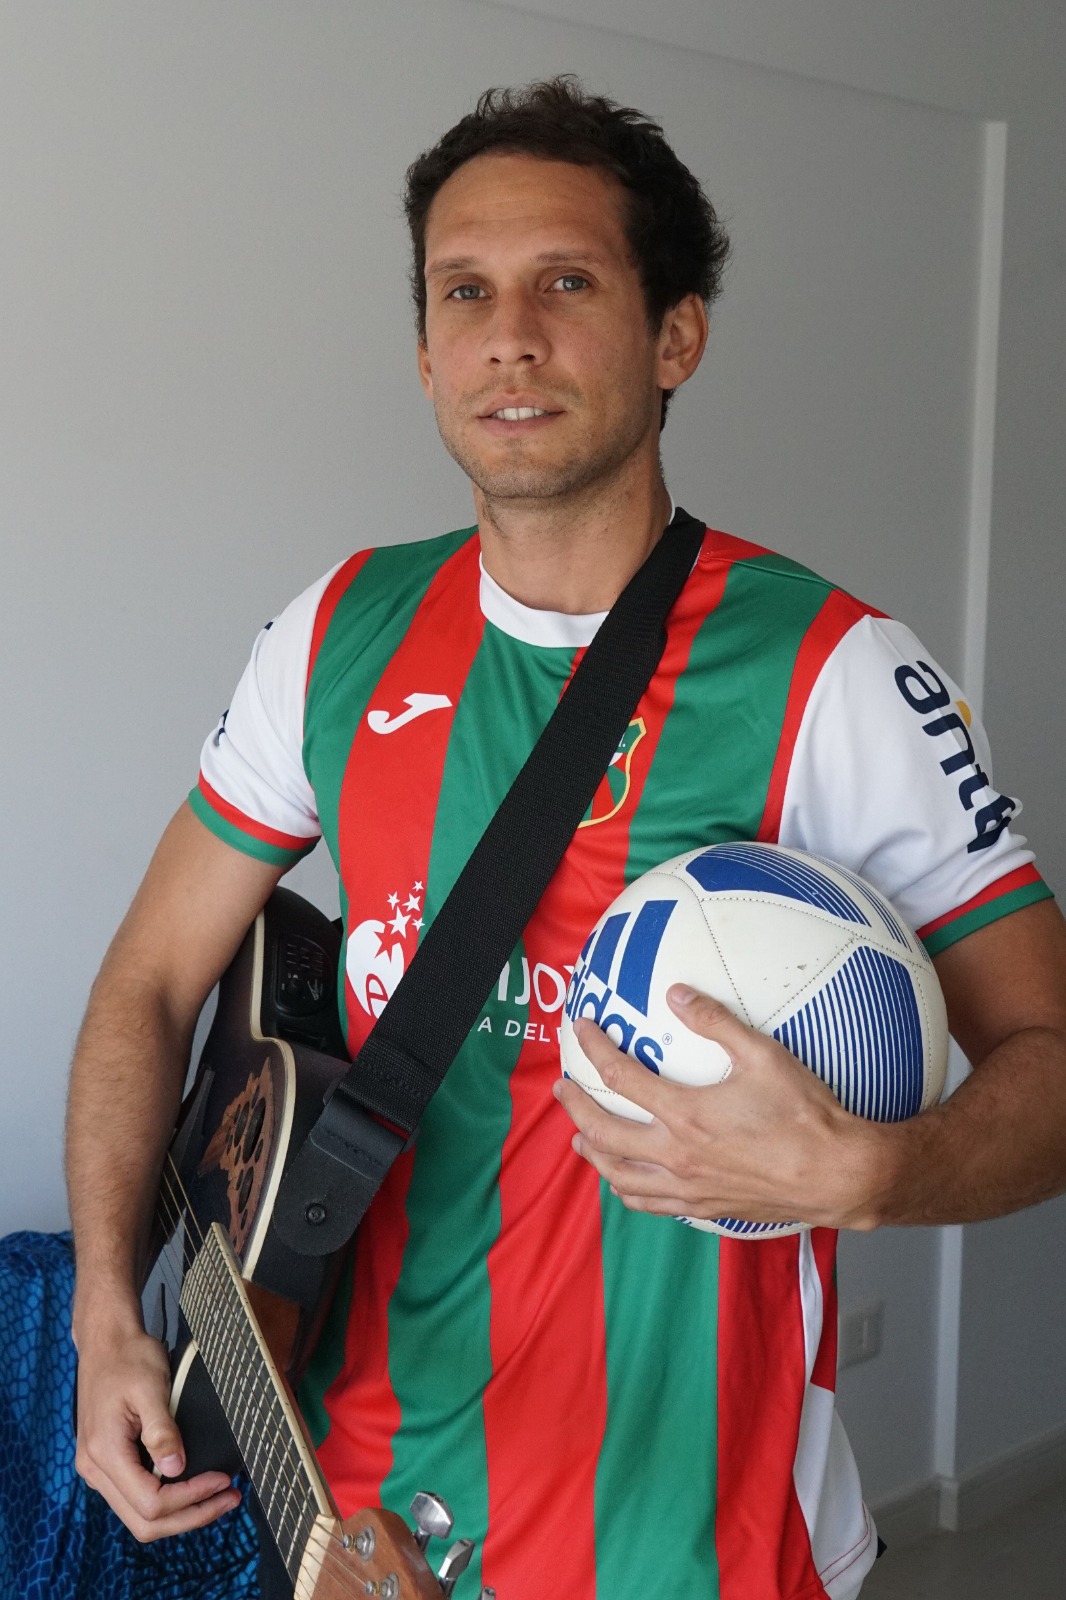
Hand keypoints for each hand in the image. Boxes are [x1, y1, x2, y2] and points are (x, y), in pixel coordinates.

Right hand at [74, 1318, 241, 1540]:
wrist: (105, 1341)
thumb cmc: (129, 1358)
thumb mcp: (150, 1387)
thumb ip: (162, 1430)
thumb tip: (176, 1469)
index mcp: (104, 1453)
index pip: (150, 1502)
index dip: (190, 1498)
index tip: (222, 1480)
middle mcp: (95, 1470)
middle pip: (144, 1522)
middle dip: (190, 1516)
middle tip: (229, 1499)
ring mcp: (98, 1469)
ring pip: (139, 1516)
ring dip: (180, 1514)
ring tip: (218, 1498)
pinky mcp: (106, 1463)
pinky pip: (135, 1498)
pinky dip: (167, 1501)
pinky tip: (192, 1488)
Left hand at [555, 984, 887, 1229]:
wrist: (837, 1174)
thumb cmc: (805, 1114)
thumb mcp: (763, 1055)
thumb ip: (716, 1022)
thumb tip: (677, 995)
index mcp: (685, 1115)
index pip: (620, 1077)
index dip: (593, 1048)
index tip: (581, 1028)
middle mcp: (677, 1155)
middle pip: (604, 1133)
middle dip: (575, 1107)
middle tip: (562, 1088)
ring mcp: (688, 1187)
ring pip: (620, 1176)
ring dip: (593, 1154)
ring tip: (580, 1138)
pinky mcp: (705, 1208)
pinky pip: (651, 1204)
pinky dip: (627, 1190)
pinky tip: (625, 1182)